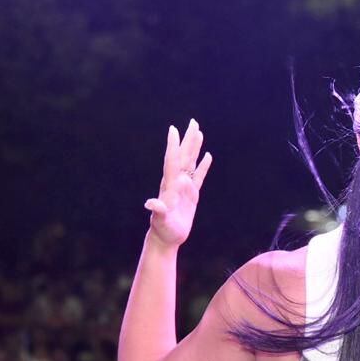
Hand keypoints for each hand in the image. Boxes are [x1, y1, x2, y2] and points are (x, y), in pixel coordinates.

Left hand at [144, 119, 212, 247]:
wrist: (166, 238)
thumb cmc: (163, 230)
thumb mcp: (160, 221)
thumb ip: (158, 210)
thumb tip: (151, 203)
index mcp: (170, 185)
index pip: (172, 161)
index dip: (173, 146)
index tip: (173, 129)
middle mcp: (176, 182)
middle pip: (184, 156)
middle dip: (188, 139)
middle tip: (193, 122)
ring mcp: (184, 188)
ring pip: (191, 162)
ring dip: (195, 148)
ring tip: (199, 133)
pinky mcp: (192, 195)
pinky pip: (199, 176)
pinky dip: (203, 166)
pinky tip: (207, 156)